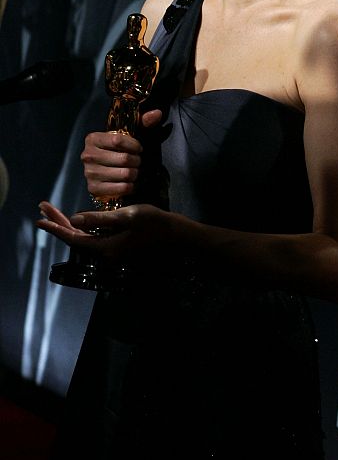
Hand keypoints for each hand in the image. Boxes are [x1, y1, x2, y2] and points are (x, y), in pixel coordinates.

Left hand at [37, 199, 170, 263]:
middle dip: (58, 222)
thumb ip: (99, 219)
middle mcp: (106, 253)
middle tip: (43, 207)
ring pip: (83, 237)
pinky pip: (93, 237)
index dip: (55, 228)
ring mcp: (112, 251)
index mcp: (106, 248)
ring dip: (68, 224)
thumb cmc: (154, 222)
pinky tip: (77, 220)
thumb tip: (73, 220)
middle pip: (75, 238)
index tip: (39, 219)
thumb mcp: (127, 216)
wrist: (175, 234)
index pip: (73, 238)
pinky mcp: (118, 246)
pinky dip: (82, 227)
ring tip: (53, 211)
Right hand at [81, 109, 161, 199]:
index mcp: (93, 139)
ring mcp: (90, 173)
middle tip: (138, 161)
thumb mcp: (130, 134)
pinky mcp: (95, 189)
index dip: (134, 145)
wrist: (106, 172)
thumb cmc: (120, 150)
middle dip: (137, 161)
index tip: (139, 148)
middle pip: (124, 159)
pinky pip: (122, 188)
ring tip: (134, 171)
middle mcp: (88, 155)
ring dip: (135, 174)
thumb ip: (143, 122)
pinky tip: (130, 182)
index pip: (118, 141)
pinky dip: (131, 186)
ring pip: (125, 174)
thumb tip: (157, 113)